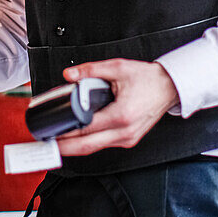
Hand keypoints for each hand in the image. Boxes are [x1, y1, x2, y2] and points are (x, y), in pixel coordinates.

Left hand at [57, 58, 179, 156]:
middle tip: (47, 144)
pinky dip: (89, 142)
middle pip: (87, 147)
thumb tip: (69, 75)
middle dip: (64, 148)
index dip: (65, 132)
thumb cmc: (148, 79)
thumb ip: (90, 70)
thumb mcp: (117, 68)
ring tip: (58, 140)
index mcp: (122, 115)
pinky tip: (78, 136)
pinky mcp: (128, 140)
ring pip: (95, 148)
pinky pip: (104, 144)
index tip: (50, 132)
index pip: (86, 129)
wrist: (170, 87)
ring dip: (75, 147)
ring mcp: (128, 139)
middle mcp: (125, 132)